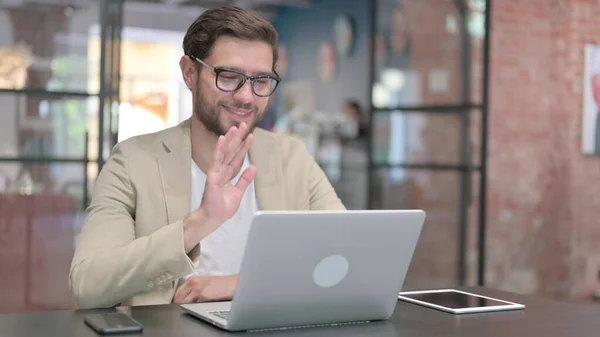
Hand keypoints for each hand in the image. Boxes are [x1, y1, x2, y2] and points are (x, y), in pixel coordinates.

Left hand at [173, 275, 237, 303]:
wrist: (234, 284)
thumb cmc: (222, 285)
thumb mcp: (205, 283)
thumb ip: (193, 288)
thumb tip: (184, 299)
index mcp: (192, 279)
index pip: (177, 292)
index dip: (176, 300)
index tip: (177, 305)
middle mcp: (193, 282)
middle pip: (177, 298)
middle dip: (178, 305)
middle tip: (183, 309)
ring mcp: (197, 289)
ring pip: (182, 302)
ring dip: (184, 307)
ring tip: (191, 309)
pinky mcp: (203, 296)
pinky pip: (192, 305)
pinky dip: (192, 308)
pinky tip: (198, 308)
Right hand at [183, 123, 255, 250]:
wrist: (214, 218)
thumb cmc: (223, 207)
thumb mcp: (238, 192)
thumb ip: (245, 179)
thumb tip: (253, 167)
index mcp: (229, 174)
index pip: (238, 157)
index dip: (245, 147)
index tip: (251, 136)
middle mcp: (223, 170)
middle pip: (232, 151)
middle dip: (238, 138)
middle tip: (244, 124)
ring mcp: (217, 171)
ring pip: (225, 152)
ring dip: (230, 139)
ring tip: (235, 128)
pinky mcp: (213, 176)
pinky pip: (216, 160)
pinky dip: (219, 149)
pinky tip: (222, 139)